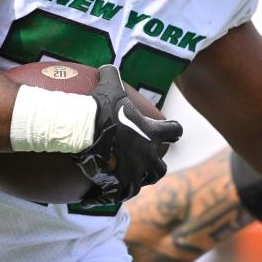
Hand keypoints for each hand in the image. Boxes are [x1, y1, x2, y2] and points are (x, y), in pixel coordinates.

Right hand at [73, 65, 182, 204]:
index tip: (171, 129)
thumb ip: (111, 75)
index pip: (175, 131)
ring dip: (137, 181)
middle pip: (161, 168)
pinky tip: (103, 195)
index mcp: (152, 133)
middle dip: (156, 165)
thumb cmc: (102, 109)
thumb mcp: (109, 86)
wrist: (86, 134)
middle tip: (146, 161)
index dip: (173, 130)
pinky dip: (113, 194)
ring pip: (143, 184)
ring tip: (127, 180)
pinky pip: (119, 194)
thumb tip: (107, 66)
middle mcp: (148, 156)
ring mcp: (135, 173)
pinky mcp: (119, 186)